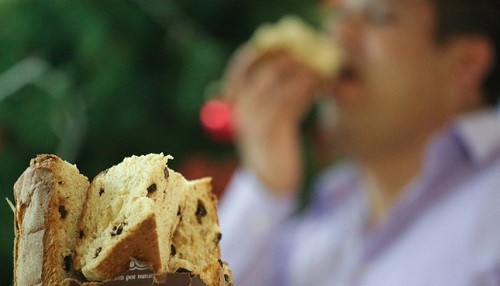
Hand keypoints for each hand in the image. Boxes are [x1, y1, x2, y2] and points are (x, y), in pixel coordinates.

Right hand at [223, 47, 322, 196]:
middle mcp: (242, 113)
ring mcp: (255, 124)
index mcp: (237, 107)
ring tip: (318, 67)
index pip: (238, 72)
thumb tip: (305, 68)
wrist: (272, 181)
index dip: (254, 54)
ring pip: (277, 88)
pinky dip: (305, 92)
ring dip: (299, 74)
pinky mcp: (273, 134)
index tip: (274, 42)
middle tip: (304, 50)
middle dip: (284, 60)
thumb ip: (284, 95)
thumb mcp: (275, 117)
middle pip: (261, 76)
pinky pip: (289, 105)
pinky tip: (319, 86)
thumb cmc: (275, 145)